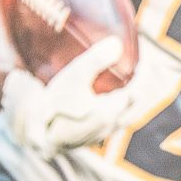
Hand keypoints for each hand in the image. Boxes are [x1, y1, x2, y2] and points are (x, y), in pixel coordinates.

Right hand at [0, 38, 135, 159]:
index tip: (145, 59)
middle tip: (143, 70)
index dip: (145, 74)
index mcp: (111, 111)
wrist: (35, 133)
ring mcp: (103, 134)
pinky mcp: (94, 138)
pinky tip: (114, 102)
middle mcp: (111, 125)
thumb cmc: (54, 104)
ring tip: (131, 84)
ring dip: (134, 100)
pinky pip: (117, 122)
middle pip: (138, 105)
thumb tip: (116, 43)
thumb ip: (95, 60)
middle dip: (144, 87)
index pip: (139, 91)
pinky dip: (123, 109)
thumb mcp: (73, 77)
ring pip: (129, 116)